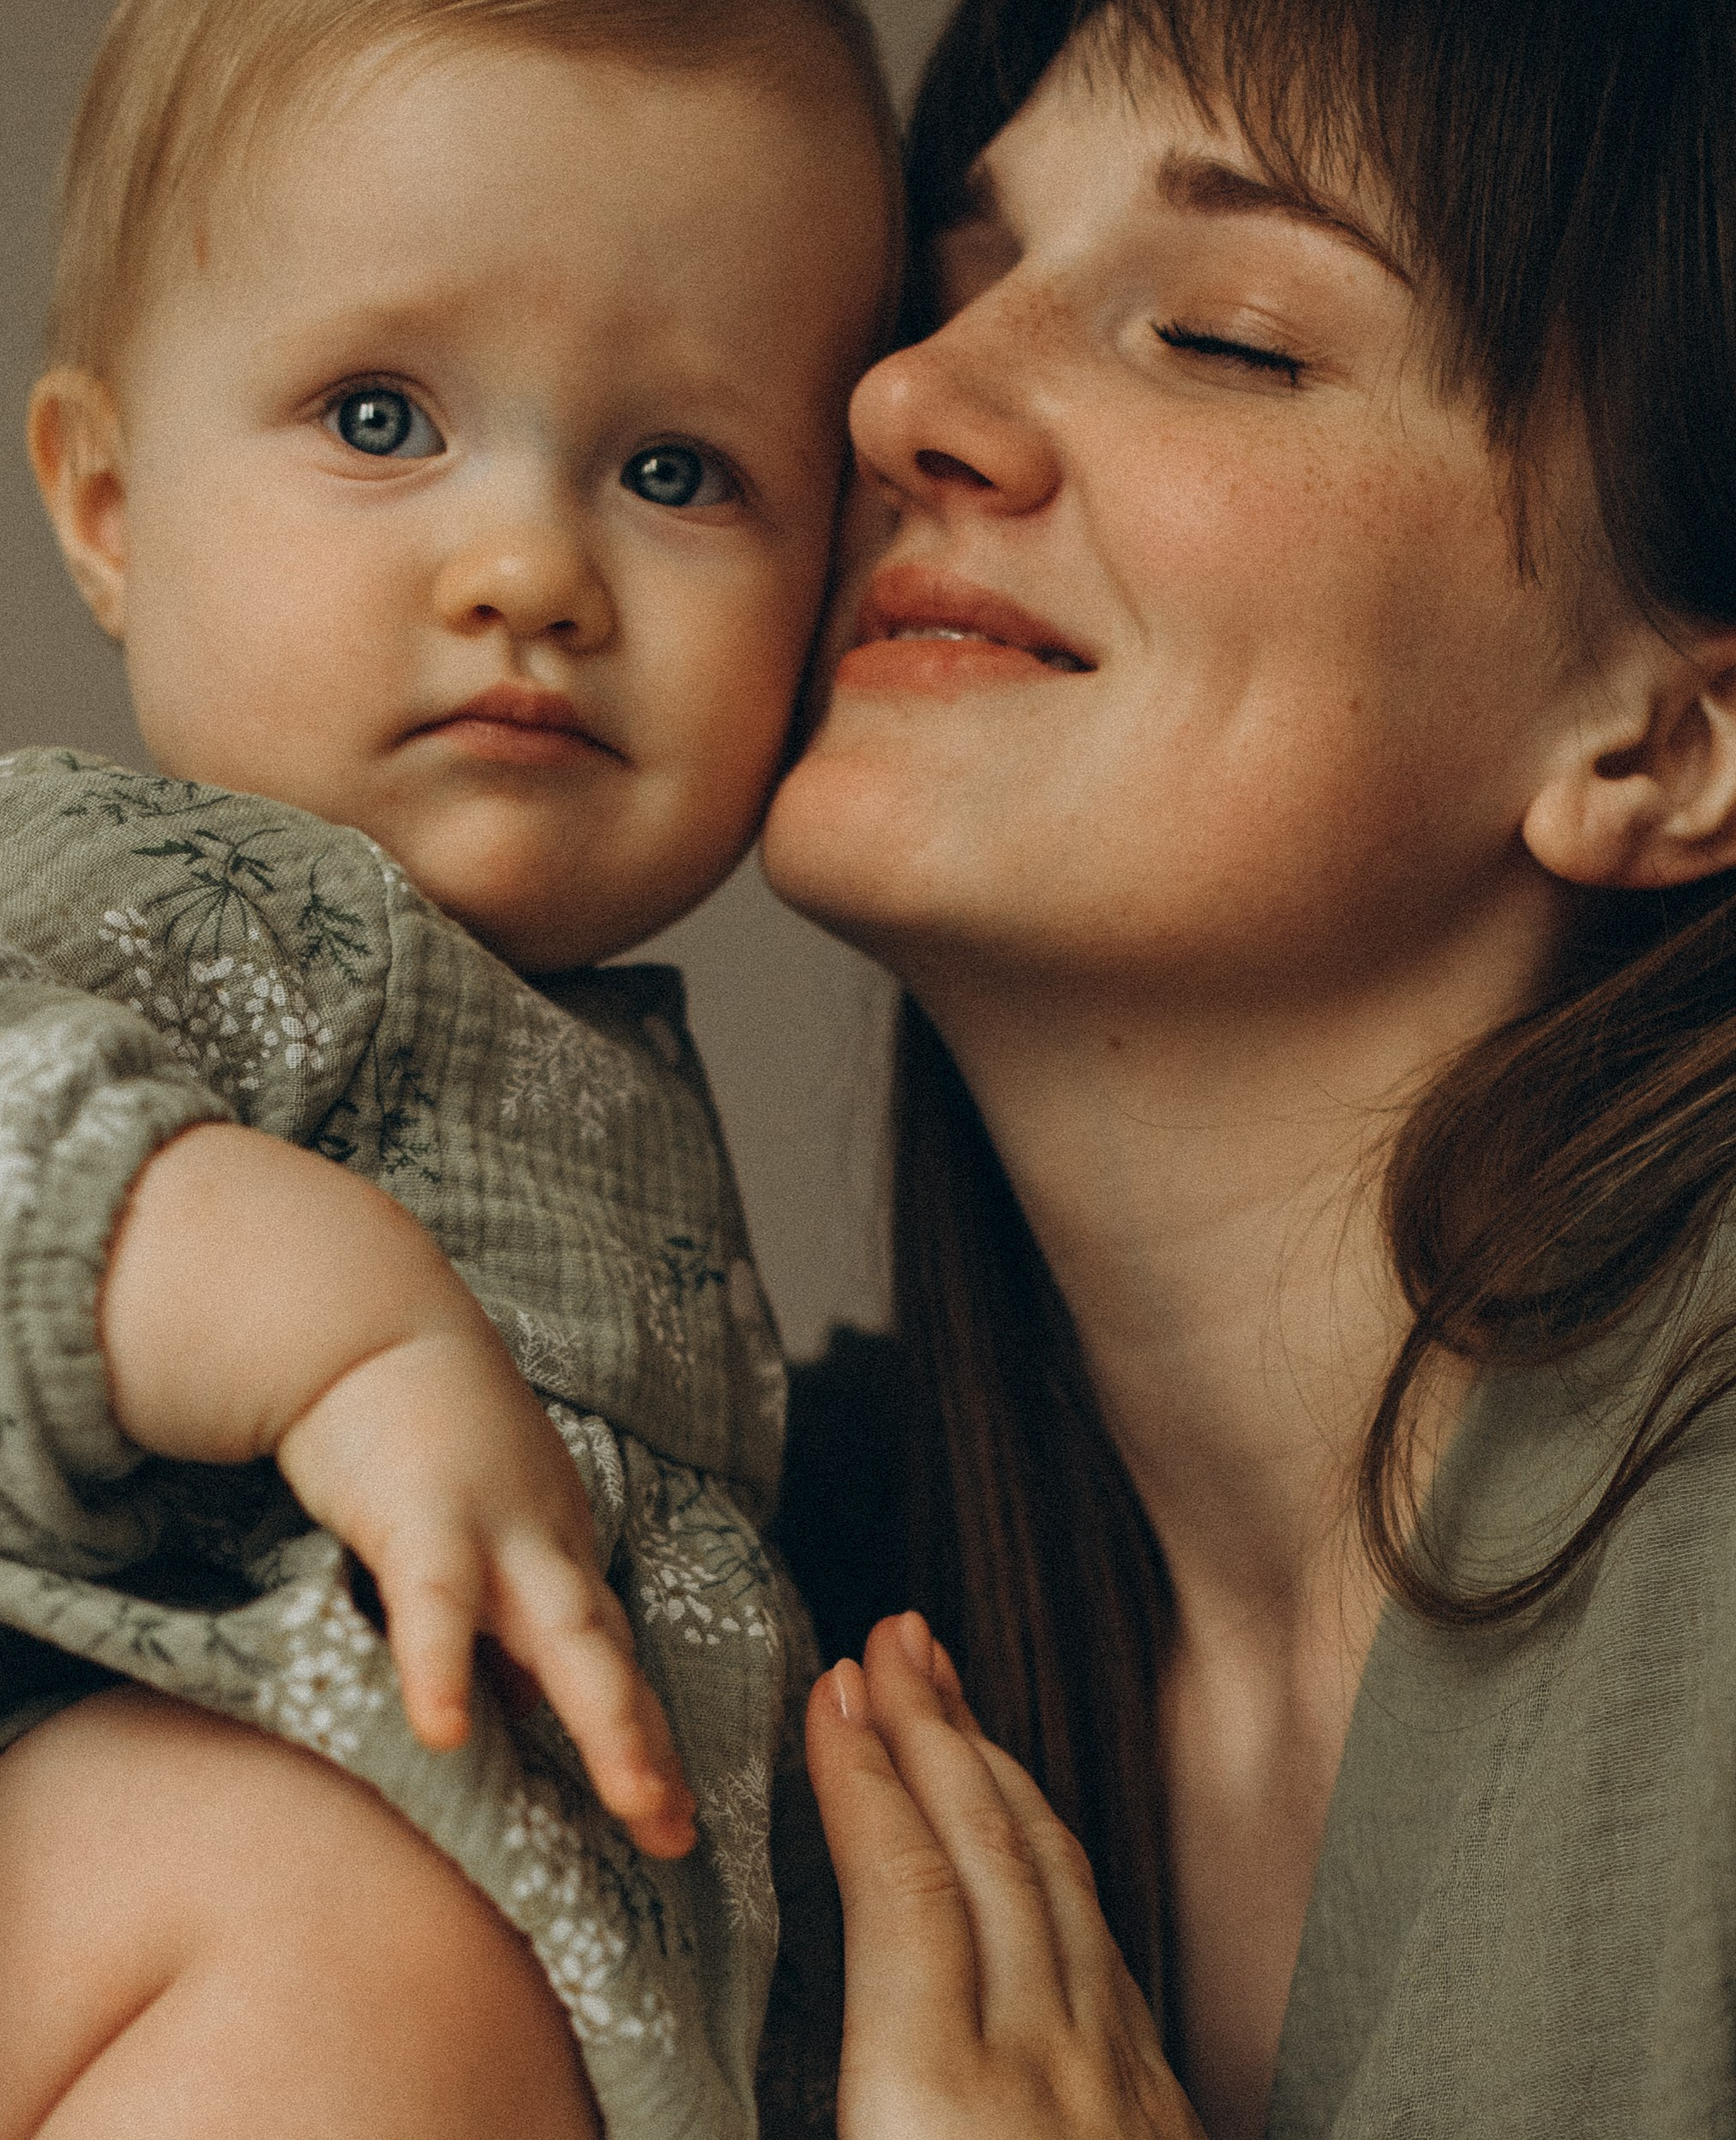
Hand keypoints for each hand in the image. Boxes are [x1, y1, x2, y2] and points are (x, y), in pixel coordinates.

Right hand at [100, 1123, 695, 1858]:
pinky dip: (444, 1665)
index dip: (644, 1734)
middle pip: (611, 1660)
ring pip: (567, 1637)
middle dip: (649, 1746)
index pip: (612, 1658)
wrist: (371, 1321)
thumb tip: (496, 1700)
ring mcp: (497, 1532)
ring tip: (638, 1799)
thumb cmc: (418, 1428)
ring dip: (608, 1720)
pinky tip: (445, 1732)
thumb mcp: (472, 1524)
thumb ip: (491, 1602)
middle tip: (681, 1832)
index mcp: (555, 1553)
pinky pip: (436, 1604)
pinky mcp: (424, 1517)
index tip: (676, 1815)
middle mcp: (547, 1548)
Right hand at [807, 1612, 1204, 2139]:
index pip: (897, 1887)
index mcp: (932, 2102)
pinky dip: (1056, 1858)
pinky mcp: (1160, 2107)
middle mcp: (1036, 2069)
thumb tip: (670, 2087)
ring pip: (1058, 1881)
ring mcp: (1113, 2083)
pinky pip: (1107, 1946)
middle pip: (984, 1852)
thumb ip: (774, 2108)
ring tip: (951, 1694)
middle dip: (930, 1725)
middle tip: (896, 1639)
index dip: (860, 1772)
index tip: (832, 1689)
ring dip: (995, 1767)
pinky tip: (1030, 1830)